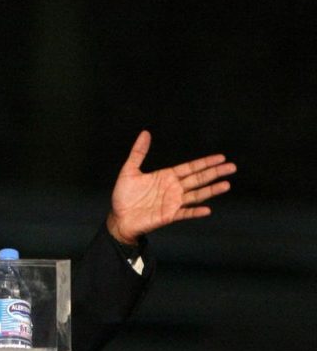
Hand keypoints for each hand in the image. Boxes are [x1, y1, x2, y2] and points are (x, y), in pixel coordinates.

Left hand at [107, 131, 235, 243]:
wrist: (119, 217)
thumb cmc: (124, 195)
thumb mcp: (129, 170)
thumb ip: (138, 152)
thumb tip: (145, 133)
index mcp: (166, 176)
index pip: (190, 167)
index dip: (205, 162)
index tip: (221, 157)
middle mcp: (173, 188)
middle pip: (198, 179)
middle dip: (215, 172)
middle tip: (232, 166)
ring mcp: (173, 202)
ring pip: (196, 195)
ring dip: (211, 190)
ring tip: (227, 184)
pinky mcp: (169, 216)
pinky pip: (185, 213)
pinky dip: (195, 211)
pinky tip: (207, 209)